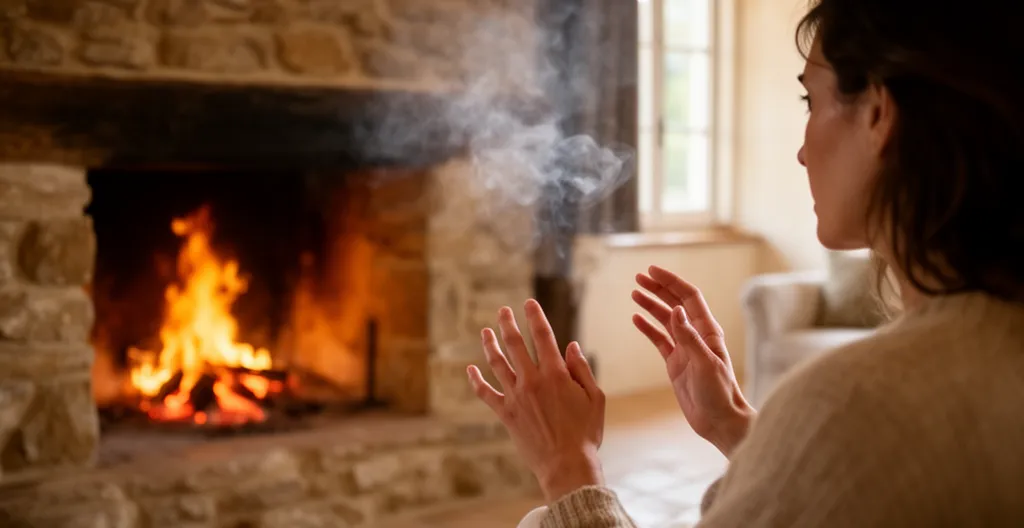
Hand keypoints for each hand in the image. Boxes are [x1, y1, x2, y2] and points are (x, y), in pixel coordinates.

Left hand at [467, 299, 606, 502]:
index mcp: (556, 374)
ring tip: (485, 331)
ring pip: (497, 363)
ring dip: (489, 345)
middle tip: (503, 311)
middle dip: (508, 323)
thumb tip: (571, 346)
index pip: (543, 336)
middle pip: (515, 344)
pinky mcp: (505, 413)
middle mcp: (532, 381)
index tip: (529, 303)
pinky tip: (470, 369)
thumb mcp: (595, 398)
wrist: (566, 465)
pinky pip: (485, 393)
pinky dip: (476, 380)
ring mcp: (516, 396)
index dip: (535, 316)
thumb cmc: (585, 433)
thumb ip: (581, 369)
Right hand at [632, 265, 754, 456]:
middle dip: (658, 288)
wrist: (720, 421)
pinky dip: (648, 328)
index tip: (652, 271)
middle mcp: (696, 335)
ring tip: (634, 293)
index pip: (688, 297)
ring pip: (665, 320)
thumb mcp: (705, 364)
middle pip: (675, 304)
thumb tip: (675, 310)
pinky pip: (659, 340)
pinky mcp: (676, 364)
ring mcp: (685, 349)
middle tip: (638, 277)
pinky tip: (636, 319)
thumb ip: (689, 337)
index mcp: (707, 331)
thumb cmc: (719, 394)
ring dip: (651, 305)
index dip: (671, 282)